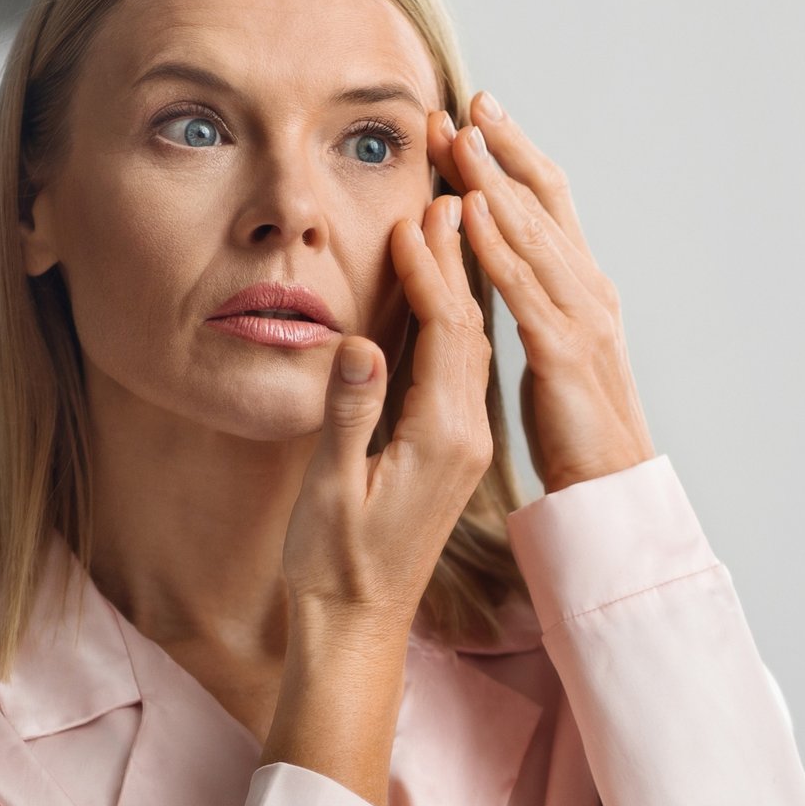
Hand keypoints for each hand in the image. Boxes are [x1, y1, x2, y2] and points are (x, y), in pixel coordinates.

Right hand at [264, 197, 493, 805]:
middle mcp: (465, 433)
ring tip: (450, 207)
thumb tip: (362, 346)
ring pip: (469, 339)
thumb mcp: (333, 490)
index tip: (421, 212)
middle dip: (462, 251)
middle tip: (451, 179)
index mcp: (443, 439)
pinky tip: (438, 280)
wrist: (357, 626)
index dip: (436, 270)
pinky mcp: (448, 444)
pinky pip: (457, 361)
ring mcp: (461, 439)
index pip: (449, 334)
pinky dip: (448, 311)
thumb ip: (350, 415)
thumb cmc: (334, 565)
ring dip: (460, 273)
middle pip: (471, 323)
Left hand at [432, 93, 655, 493]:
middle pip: (543, 202)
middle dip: (503, 149)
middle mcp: (589, 290)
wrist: (610, 487)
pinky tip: (470, 210)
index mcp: (584, 289)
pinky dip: (496, 243)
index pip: (549, 204)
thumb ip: (533, 305)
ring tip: (459, 137)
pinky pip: (521, 287)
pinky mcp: (562, 352)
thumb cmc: (576, 428)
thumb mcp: (553, 351)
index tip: (480, 114)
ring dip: (493, 179)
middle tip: (466, 103)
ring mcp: (581, 317)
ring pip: (532, 232)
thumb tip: (503, 266)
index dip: (516, 155)